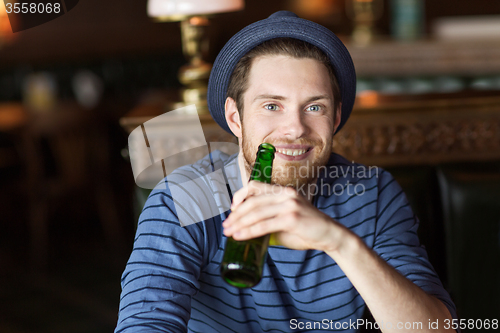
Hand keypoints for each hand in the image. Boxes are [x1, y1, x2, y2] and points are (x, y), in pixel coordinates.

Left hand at [222, 181, 349, 251]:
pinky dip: (249, 231)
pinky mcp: (291, 218)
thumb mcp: (286, 220)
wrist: (330, 236)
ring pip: (256, 213)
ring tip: (229, 232)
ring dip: (239, 224)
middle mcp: (285, 194)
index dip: (240, 195)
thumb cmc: (307, 230)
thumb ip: (270, 219)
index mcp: (283, 191)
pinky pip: (264, 225)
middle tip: (226, 226)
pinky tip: (240, 236)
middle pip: (252, 201)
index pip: (255, 186)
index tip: (232, 208)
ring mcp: (289, 205)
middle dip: (236, 215)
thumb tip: (250, 229)